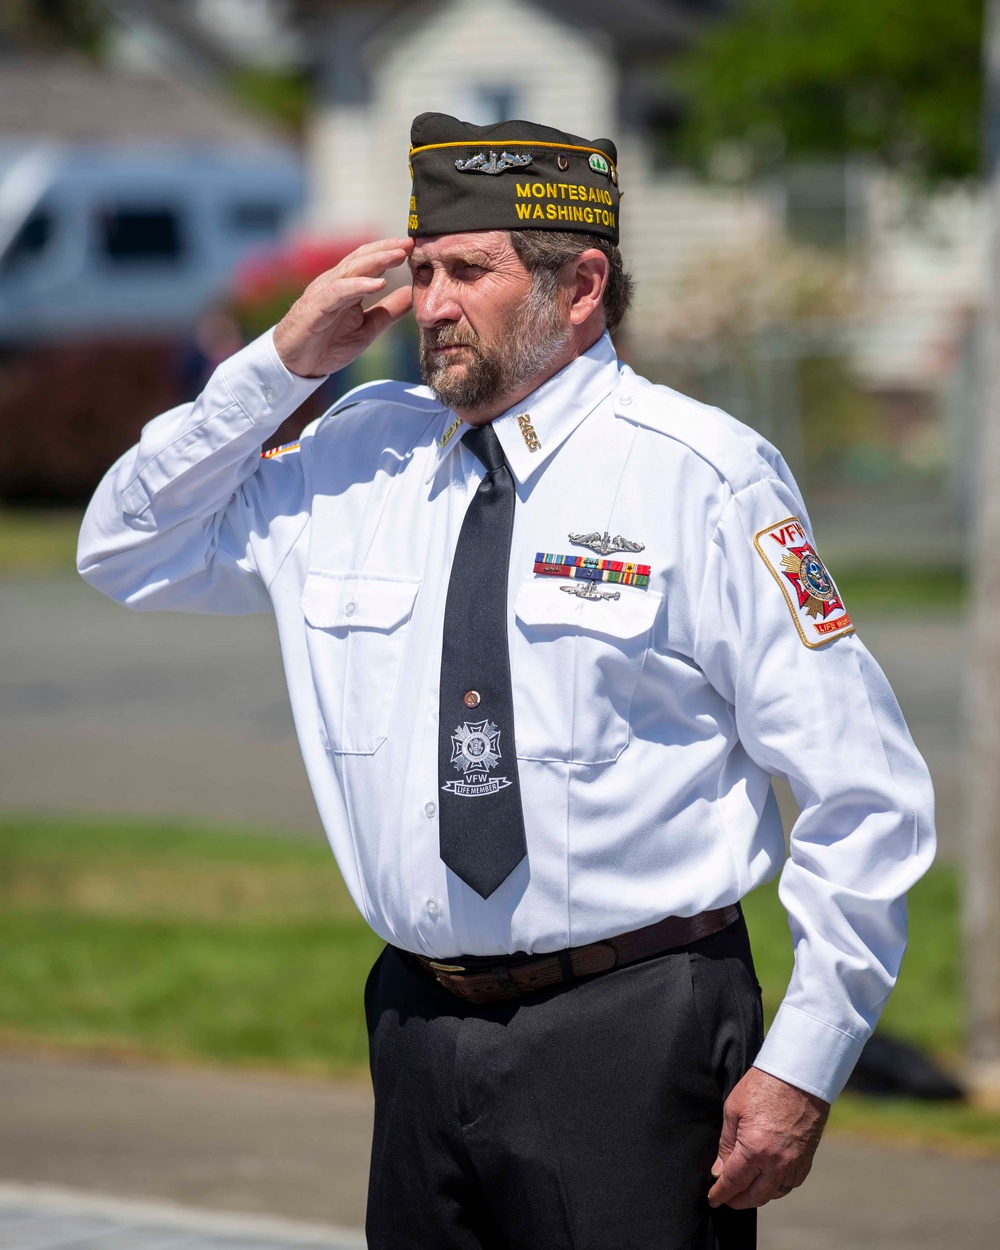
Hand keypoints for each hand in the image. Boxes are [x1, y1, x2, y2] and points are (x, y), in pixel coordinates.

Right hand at [273, 237, 413, 377]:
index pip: (369, 262)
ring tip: (399, 255)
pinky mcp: (315, 307)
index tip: (413, 247)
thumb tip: (412, 296)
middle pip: (362, 258)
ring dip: (377, 260)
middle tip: (409, 243)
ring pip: (351, 269)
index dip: (390, 252)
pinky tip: (378, 283)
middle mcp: (335, 284)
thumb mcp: (366, 329)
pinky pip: (338, 292)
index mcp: (347, 287)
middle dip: (386, 249)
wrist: (295, 365)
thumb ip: (387, 312)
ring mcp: (324, 293)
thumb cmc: (327, 345)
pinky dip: (358, 285)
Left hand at [707, 1067, 828, 1209]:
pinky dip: (777, 1186)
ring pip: (774, 1193)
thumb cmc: (763, 1085)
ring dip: (758, 1195)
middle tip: (726, 1199)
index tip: (712, 1200)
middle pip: (755, 1196)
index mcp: (754, 1149)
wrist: (799, 1075)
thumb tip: (719, 1170)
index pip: (733, 1182)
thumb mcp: (733, 1109)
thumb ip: (726, 1144)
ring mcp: (794, 1164)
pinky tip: (767, 1179)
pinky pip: (790, 1184)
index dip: (721, 1194)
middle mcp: (776, 1163)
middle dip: (737, 1201)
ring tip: (744, 1189)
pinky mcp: (807, 1160)